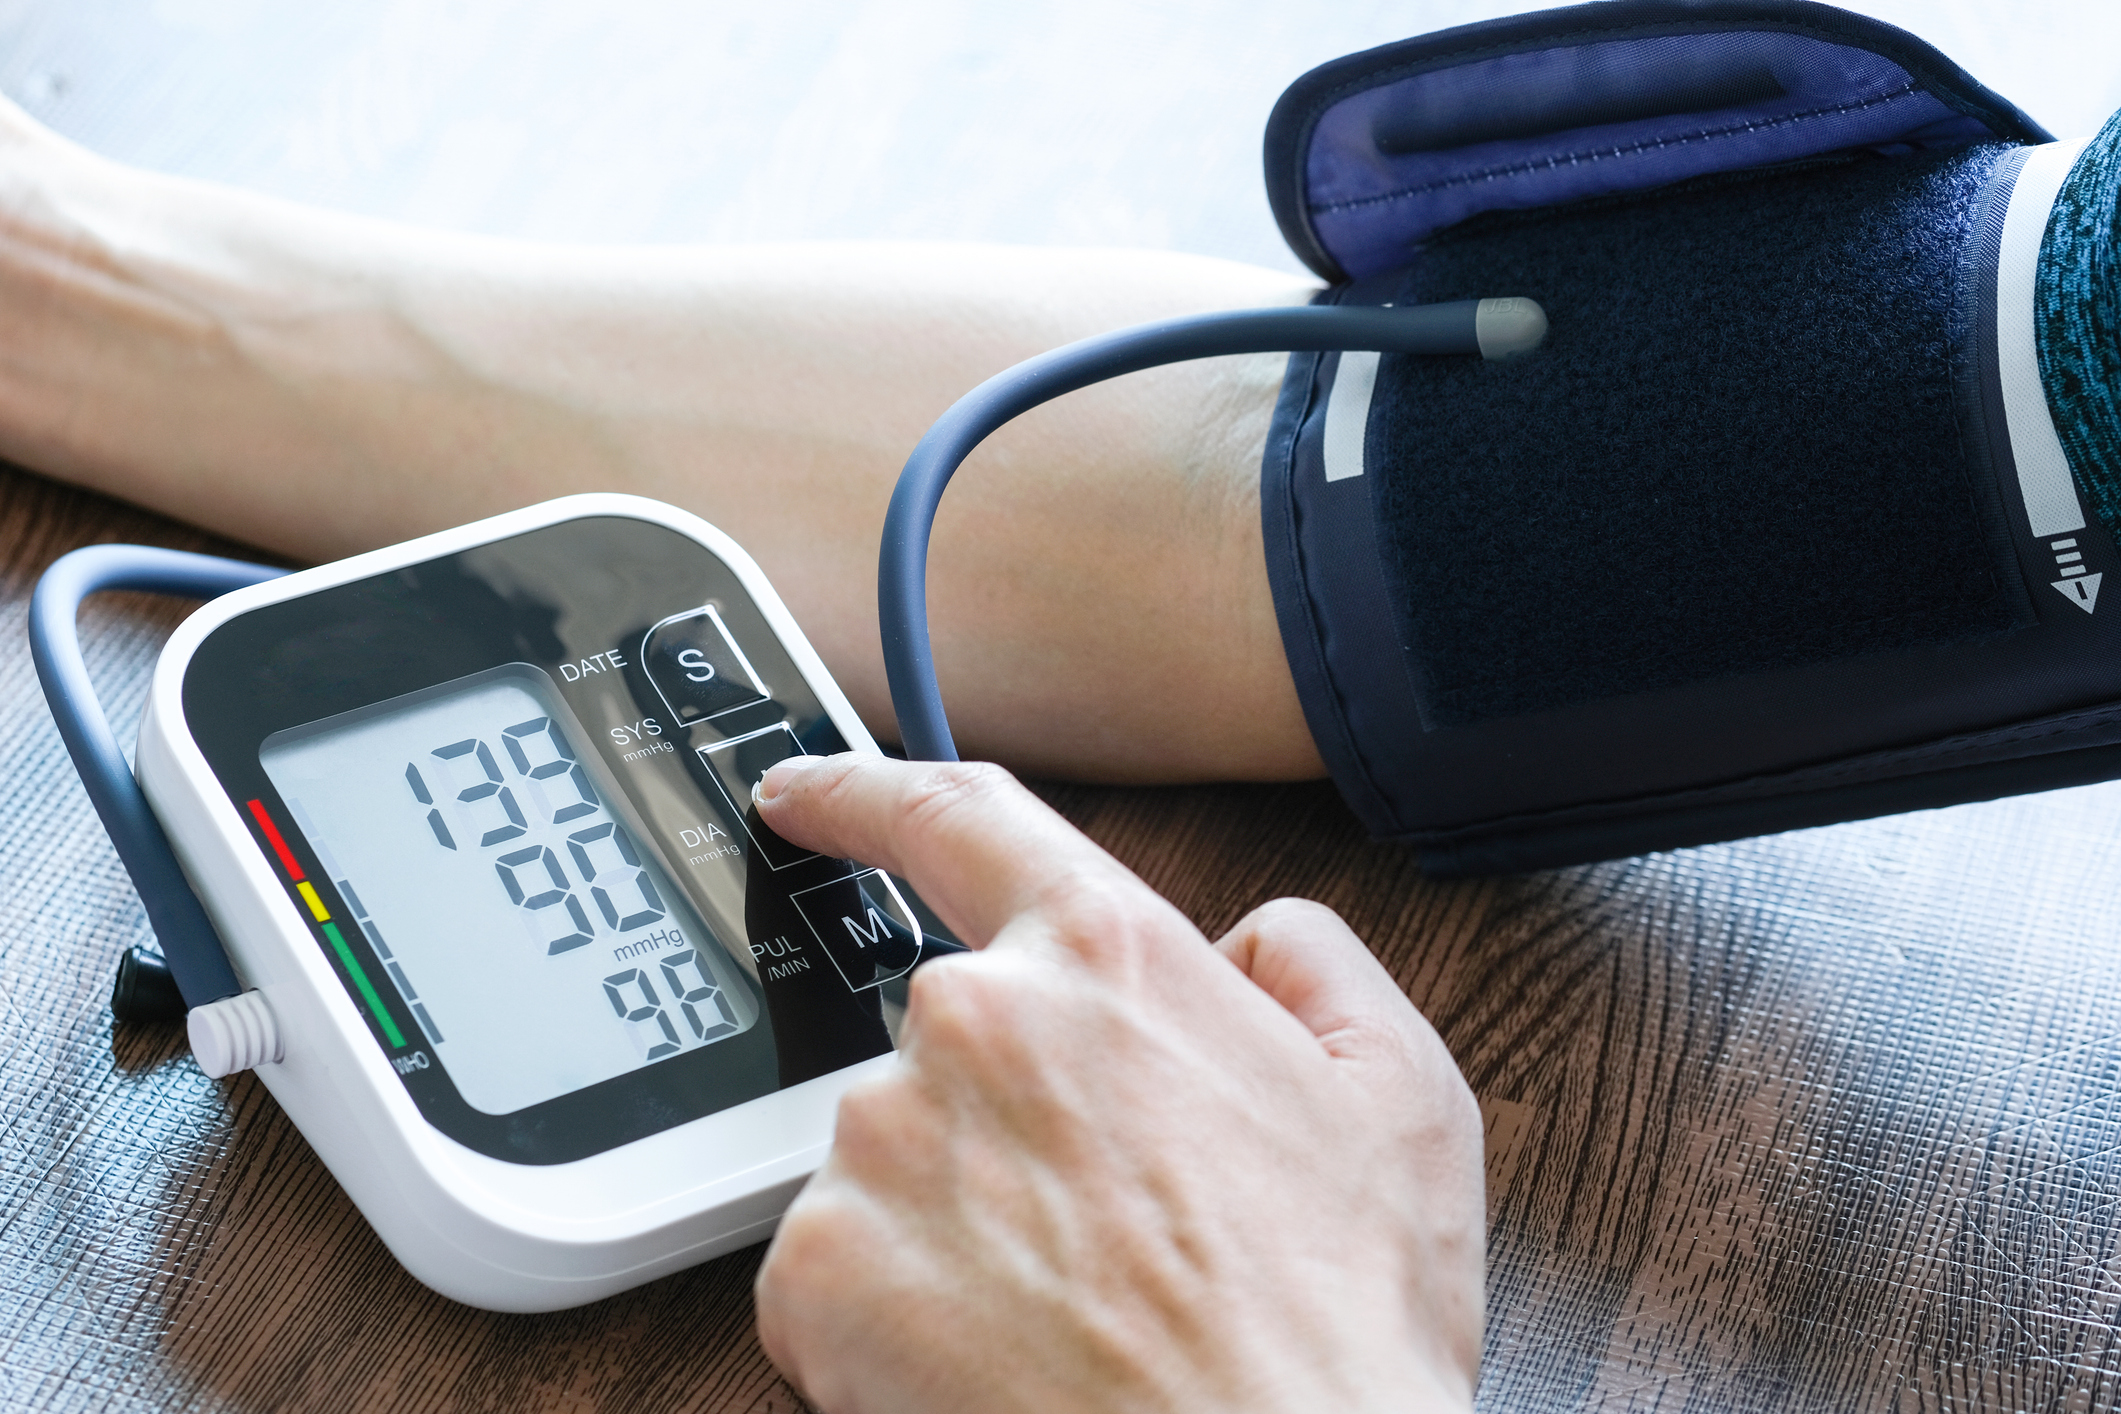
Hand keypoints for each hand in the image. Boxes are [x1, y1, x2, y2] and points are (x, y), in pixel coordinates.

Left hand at [751, 754, 1483, 1413]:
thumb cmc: (1333, 1328)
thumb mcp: (1402, 1098)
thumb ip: (1311, 964)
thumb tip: (1243, 949)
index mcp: (1106, 955)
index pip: (956, 818)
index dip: (864, 792)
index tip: (802, 795)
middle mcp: (973, 1019)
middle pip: (948, 1038)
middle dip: (1006, 1114)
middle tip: (1101, 1224)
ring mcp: (880, 1143)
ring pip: (894, 1159)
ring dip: (956, 1219)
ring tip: (1067, 1310)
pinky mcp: (814, 1270)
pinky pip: (836, 1269)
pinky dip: (894, 1313)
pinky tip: (995, 1359)